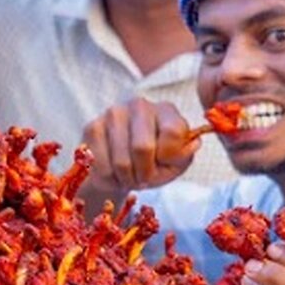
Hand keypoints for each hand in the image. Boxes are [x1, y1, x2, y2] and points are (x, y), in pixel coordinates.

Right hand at [79, 98, 198, 210]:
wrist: (120, 170)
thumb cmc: (153, 165)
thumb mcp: (175, 164)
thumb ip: (184, 155)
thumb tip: (192, 143)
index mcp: (166, 110)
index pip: (172, 132)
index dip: (169, 156)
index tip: (164, 163)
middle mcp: (139, 105)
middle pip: (142, 147)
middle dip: (144, 173)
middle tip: (144, 178)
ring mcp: (113, 113)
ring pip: (121, 160)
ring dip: (127, 178)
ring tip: (129, 177)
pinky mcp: (92, 127)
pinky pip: (102, 164)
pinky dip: (110, 177)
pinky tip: (113, 172)